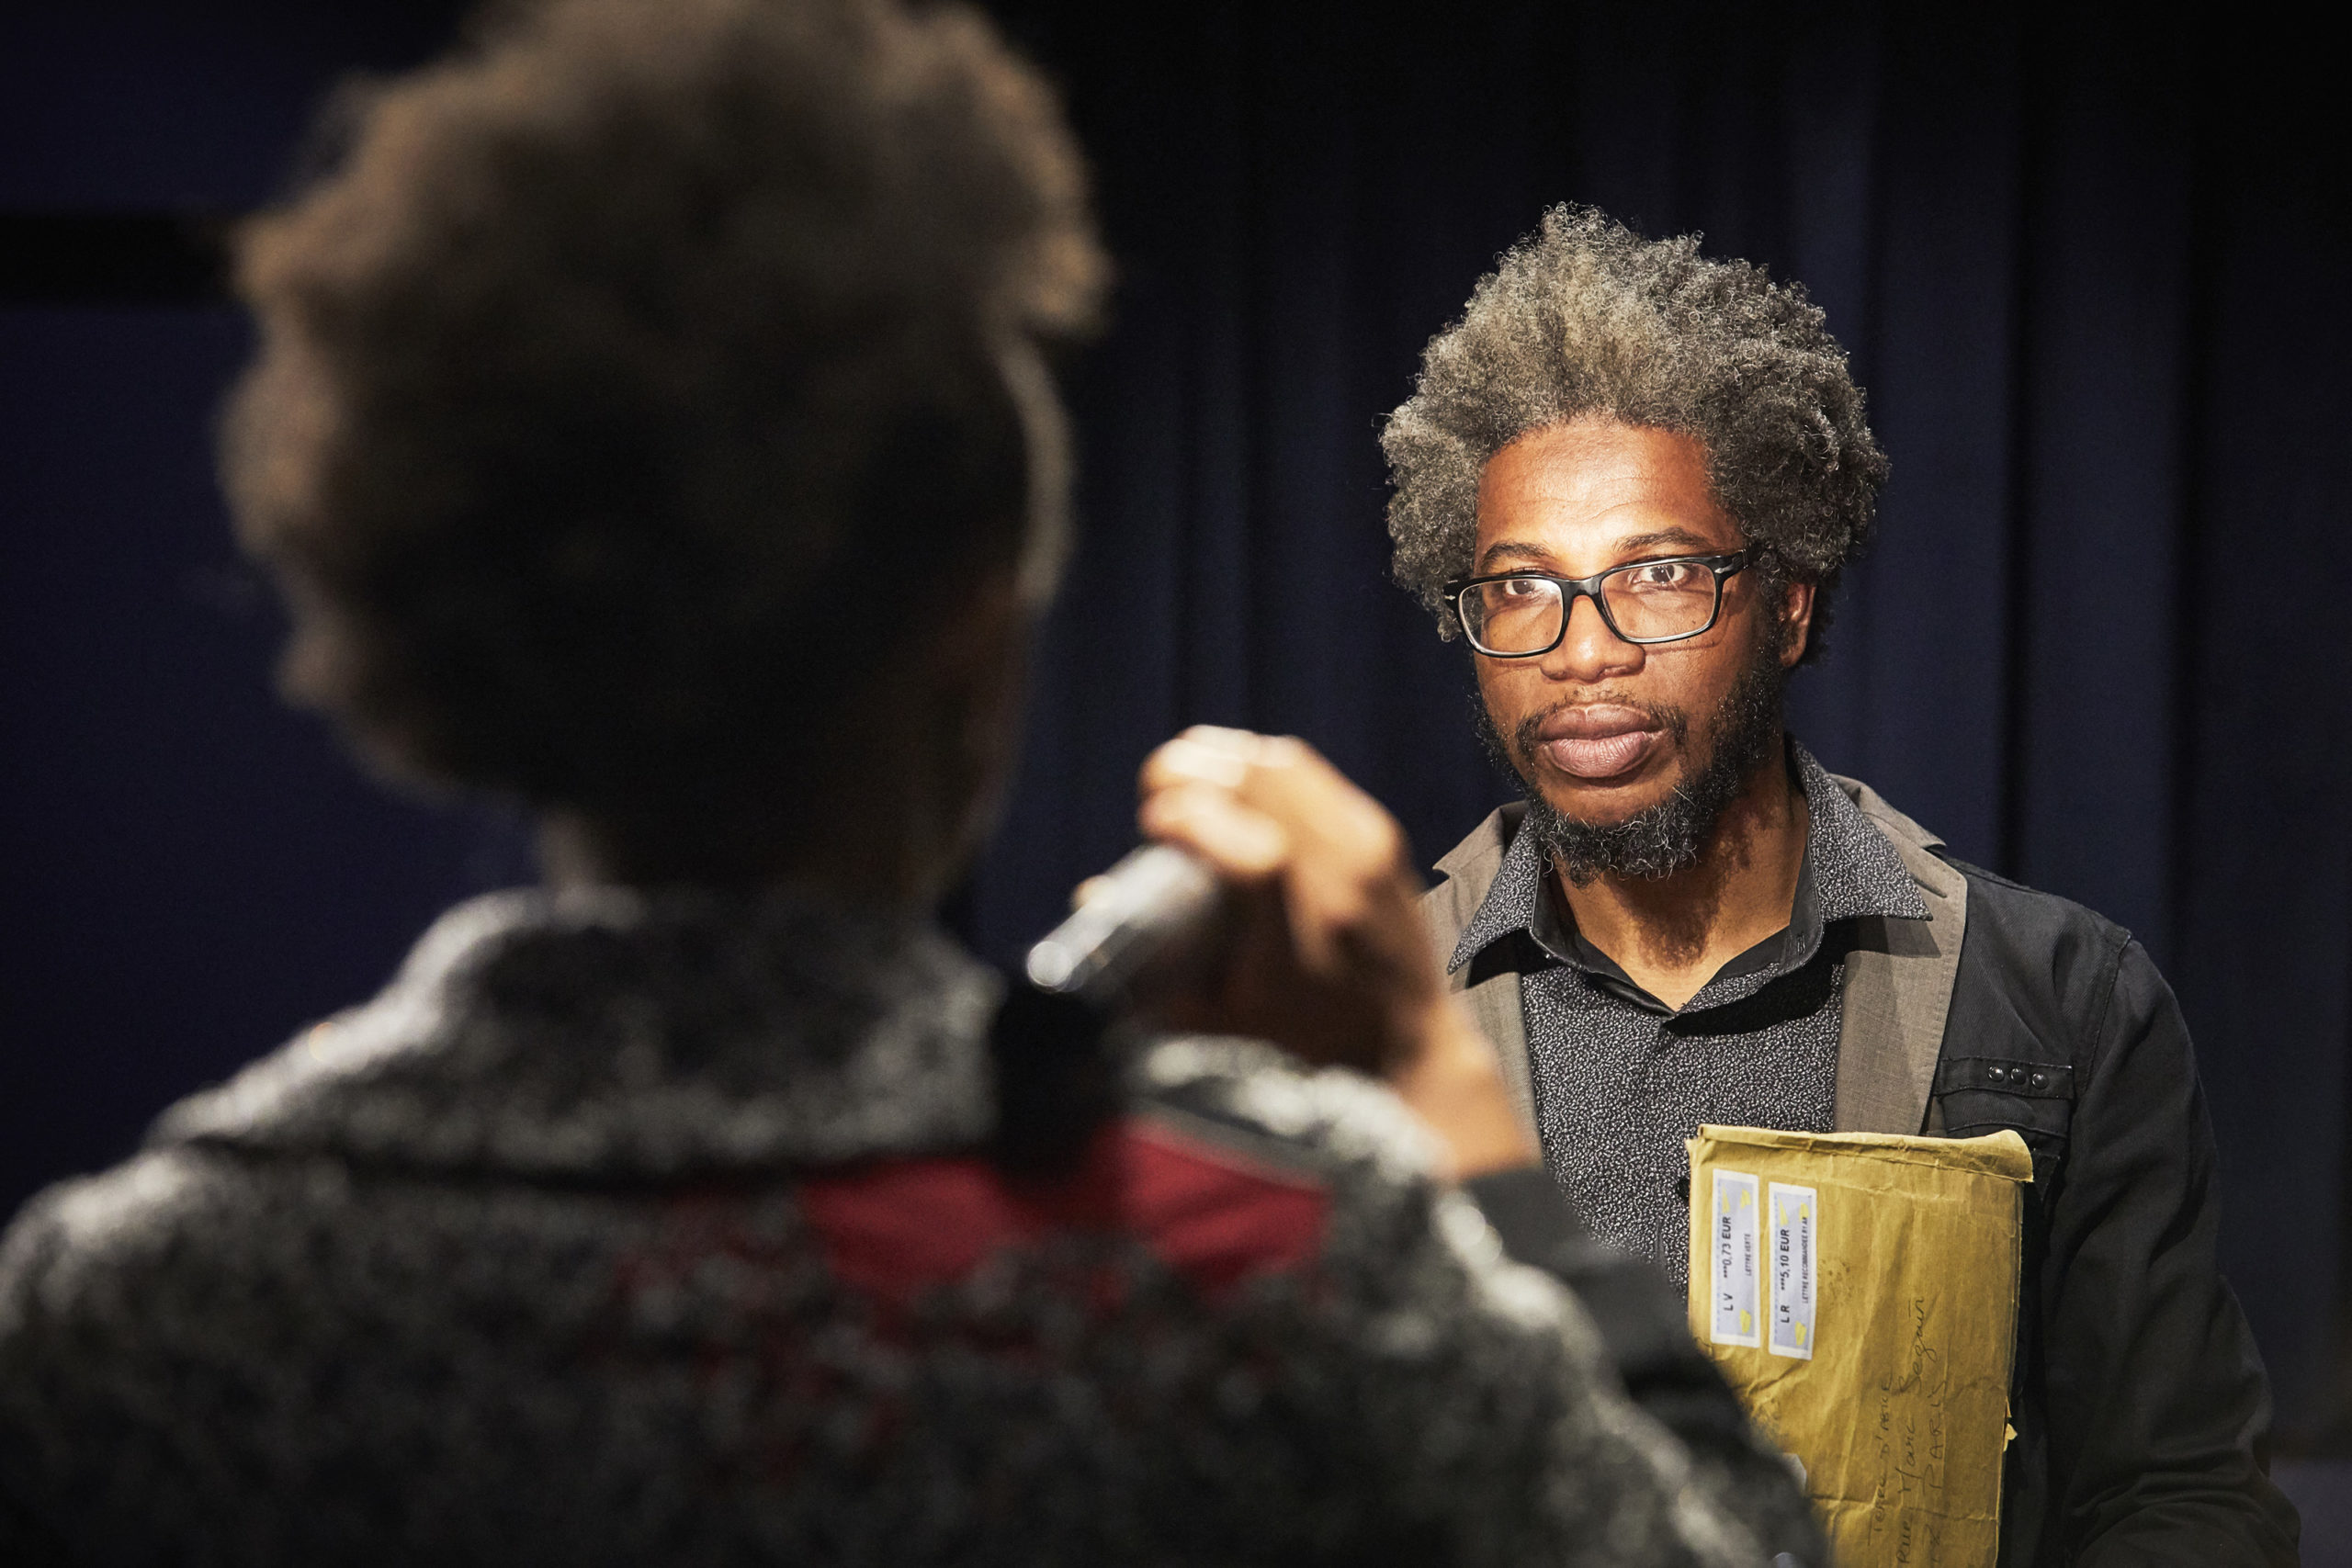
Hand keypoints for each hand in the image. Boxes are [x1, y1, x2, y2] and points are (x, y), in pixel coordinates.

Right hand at [1132, 726, 1537, 1177]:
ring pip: (1282, 766)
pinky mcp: (1379, 835)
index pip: (1253, 854)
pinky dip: (1260, 763)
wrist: (1409, 1041)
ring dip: (1223, 757)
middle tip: (1154, 790)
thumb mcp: (1220, 1019)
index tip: (1150, 821)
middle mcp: (1339, 888)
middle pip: (1261, 787)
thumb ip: (1147, 968)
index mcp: (1298, 943)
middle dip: (1192, 771)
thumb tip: (1091, 894)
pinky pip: (1310, 773)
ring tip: (1185, 774)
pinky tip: (1232, 776)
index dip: (1191, 818)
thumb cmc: (1302, 1040)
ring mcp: (1366, 854)